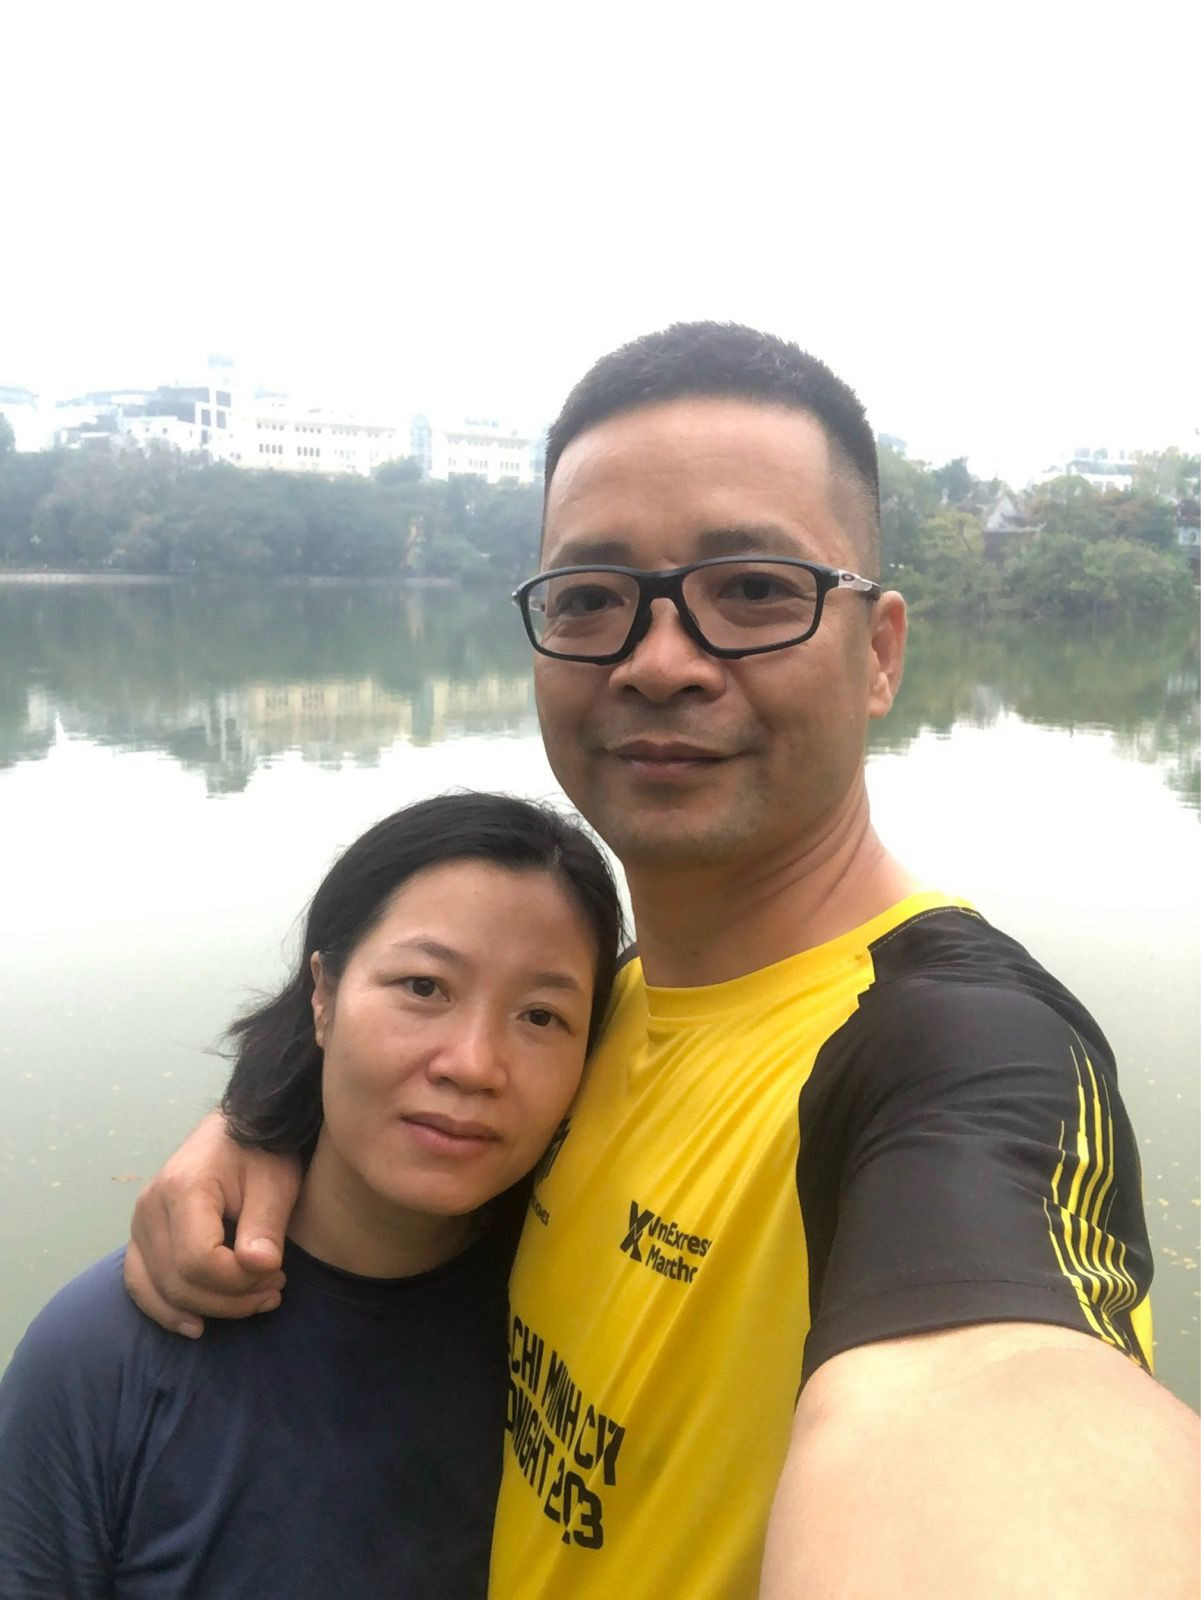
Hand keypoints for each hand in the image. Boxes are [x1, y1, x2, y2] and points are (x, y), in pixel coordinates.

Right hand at [124, 1111, 300, 1336]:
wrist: (238, 1128)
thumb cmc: (261, 1152)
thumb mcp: (276, 1181)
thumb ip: (266, 1225)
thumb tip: (261, 1268)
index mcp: (183, 1189)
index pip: (198, 1261)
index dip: (238, 1281)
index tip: (277, 1274)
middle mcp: (150, 1208)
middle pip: (178, 1281)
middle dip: (231, 1299)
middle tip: (275, 1288)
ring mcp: (140, 1223)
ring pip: (158, 1289)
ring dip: (207, 1308)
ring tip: (253, 1301)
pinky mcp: (141, 1236)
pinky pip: (140, 1284)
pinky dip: (165, 1309)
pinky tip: (196, 1324)